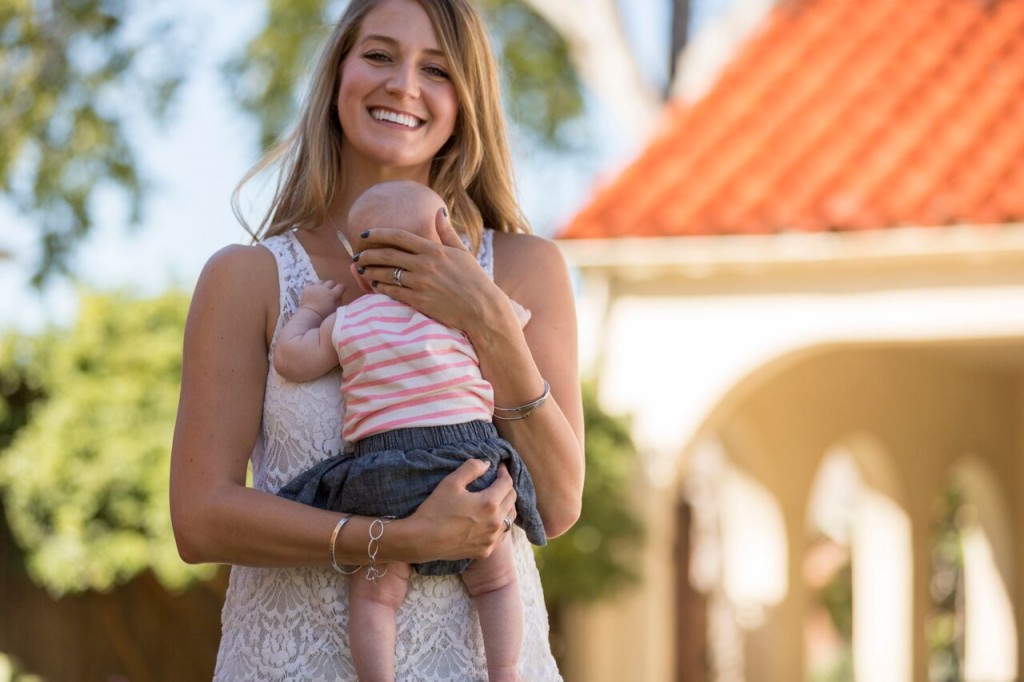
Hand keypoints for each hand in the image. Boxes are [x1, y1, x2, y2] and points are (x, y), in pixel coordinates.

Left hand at [298, 280, 344, 316]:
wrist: (309, 315)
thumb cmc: (324, 315)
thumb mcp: (335, 309)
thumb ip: (339, 301)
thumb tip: (340, 295)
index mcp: (332, 294)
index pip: (341, 286)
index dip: (342, 288)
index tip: (342, 290)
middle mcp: (324, 288)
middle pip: (331, 282)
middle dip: (333, 285)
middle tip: (332, 290)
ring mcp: (315, 287)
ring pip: (321, 281)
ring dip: (323, 285)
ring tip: (322, 290)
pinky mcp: (307, 288)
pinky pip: (311, 283)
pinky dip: (313, 286)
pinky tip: (313, 290)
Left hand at [350, 208, 503, 332]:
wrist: (482, 308)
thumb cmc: (474, 279)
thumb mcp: (462, 252)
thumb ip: (446, 231)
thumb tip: (438, 210)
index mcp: (433, 250)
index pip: (399, 236)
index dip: (378, 233)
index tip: (365, 234)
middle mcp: (424, 265)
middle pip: (387, 254)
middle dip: (368, 253)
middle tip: (357, 255)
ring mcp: (420, 283)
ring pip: (386, 274)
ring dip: (370, 270)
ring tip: (360, 270)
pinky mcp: (419, 301)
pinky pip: (393, 292)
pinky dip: (380, 288)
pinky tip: (374, 285)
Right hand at [409, 460, 516, 562]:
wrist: (421, 540)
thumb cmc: (435, 509)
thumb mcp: (451, 482)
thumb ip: (471, 468)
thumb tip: (487, 463)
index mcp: (489, 503)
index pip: (507, 483)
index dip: (505, 472)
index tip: (500, 467)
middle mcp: (495, 522)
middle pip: (512, 500)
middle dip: (507, 487)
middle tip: (499, 481)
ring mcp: (491, 539)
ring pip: (509, 519)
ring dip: (507, 506)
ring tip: (498, 499)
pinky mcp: (484, 551)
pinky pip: (500, 535)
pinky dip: (500, 525)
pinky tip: (492, 521)